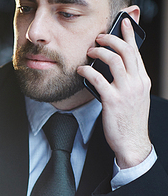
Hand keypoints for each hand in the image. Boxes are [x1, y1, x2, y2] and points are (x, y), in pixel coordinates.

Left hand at [78, 17, 151, 168]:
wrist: (132, 142)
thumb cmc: (129, 121)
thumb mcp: (134, 97)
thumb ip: (127, 81)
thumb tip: (111, 67)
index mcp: (142, 80)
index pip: (136, 52)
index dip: (129, 35)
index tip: (124, 23)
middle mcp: (137, 83)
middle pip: (126, 51)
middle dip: (111, 39)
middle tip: (99, 38)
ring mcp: (126, 91)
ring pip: (114, 60)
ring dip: (99, 52)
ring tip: (89, 52)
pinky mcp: (112, 101)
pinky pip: (98, 79)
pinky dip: (87, 71)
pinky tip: (80, 70)